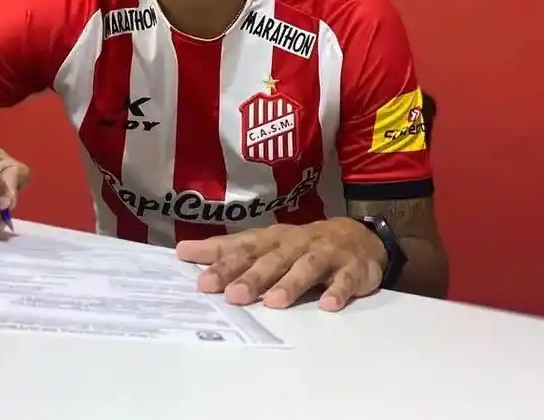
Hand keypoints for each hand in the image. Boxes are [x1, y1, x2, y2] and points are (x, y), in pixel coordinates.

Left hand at [174, 219, 386, 311]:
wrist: (359, 237)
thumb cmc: (302, 245)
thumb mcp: (267, 244)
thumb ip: (229, 250)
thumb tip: (183, 252)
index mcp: (273, 240)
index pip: (244, 248)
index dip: (223, 262)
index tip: (201, 280)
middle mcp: (297, 244)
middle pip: (273, 259)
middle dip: (252, 277)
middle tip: (232, 295)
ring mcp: (326, 255)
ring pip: (307, 267)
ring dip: (291, 283)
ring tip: (275, 302)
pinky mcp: (352, 269)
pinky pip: (345, 280)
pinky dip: (337, 291)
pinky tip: (327, 305)